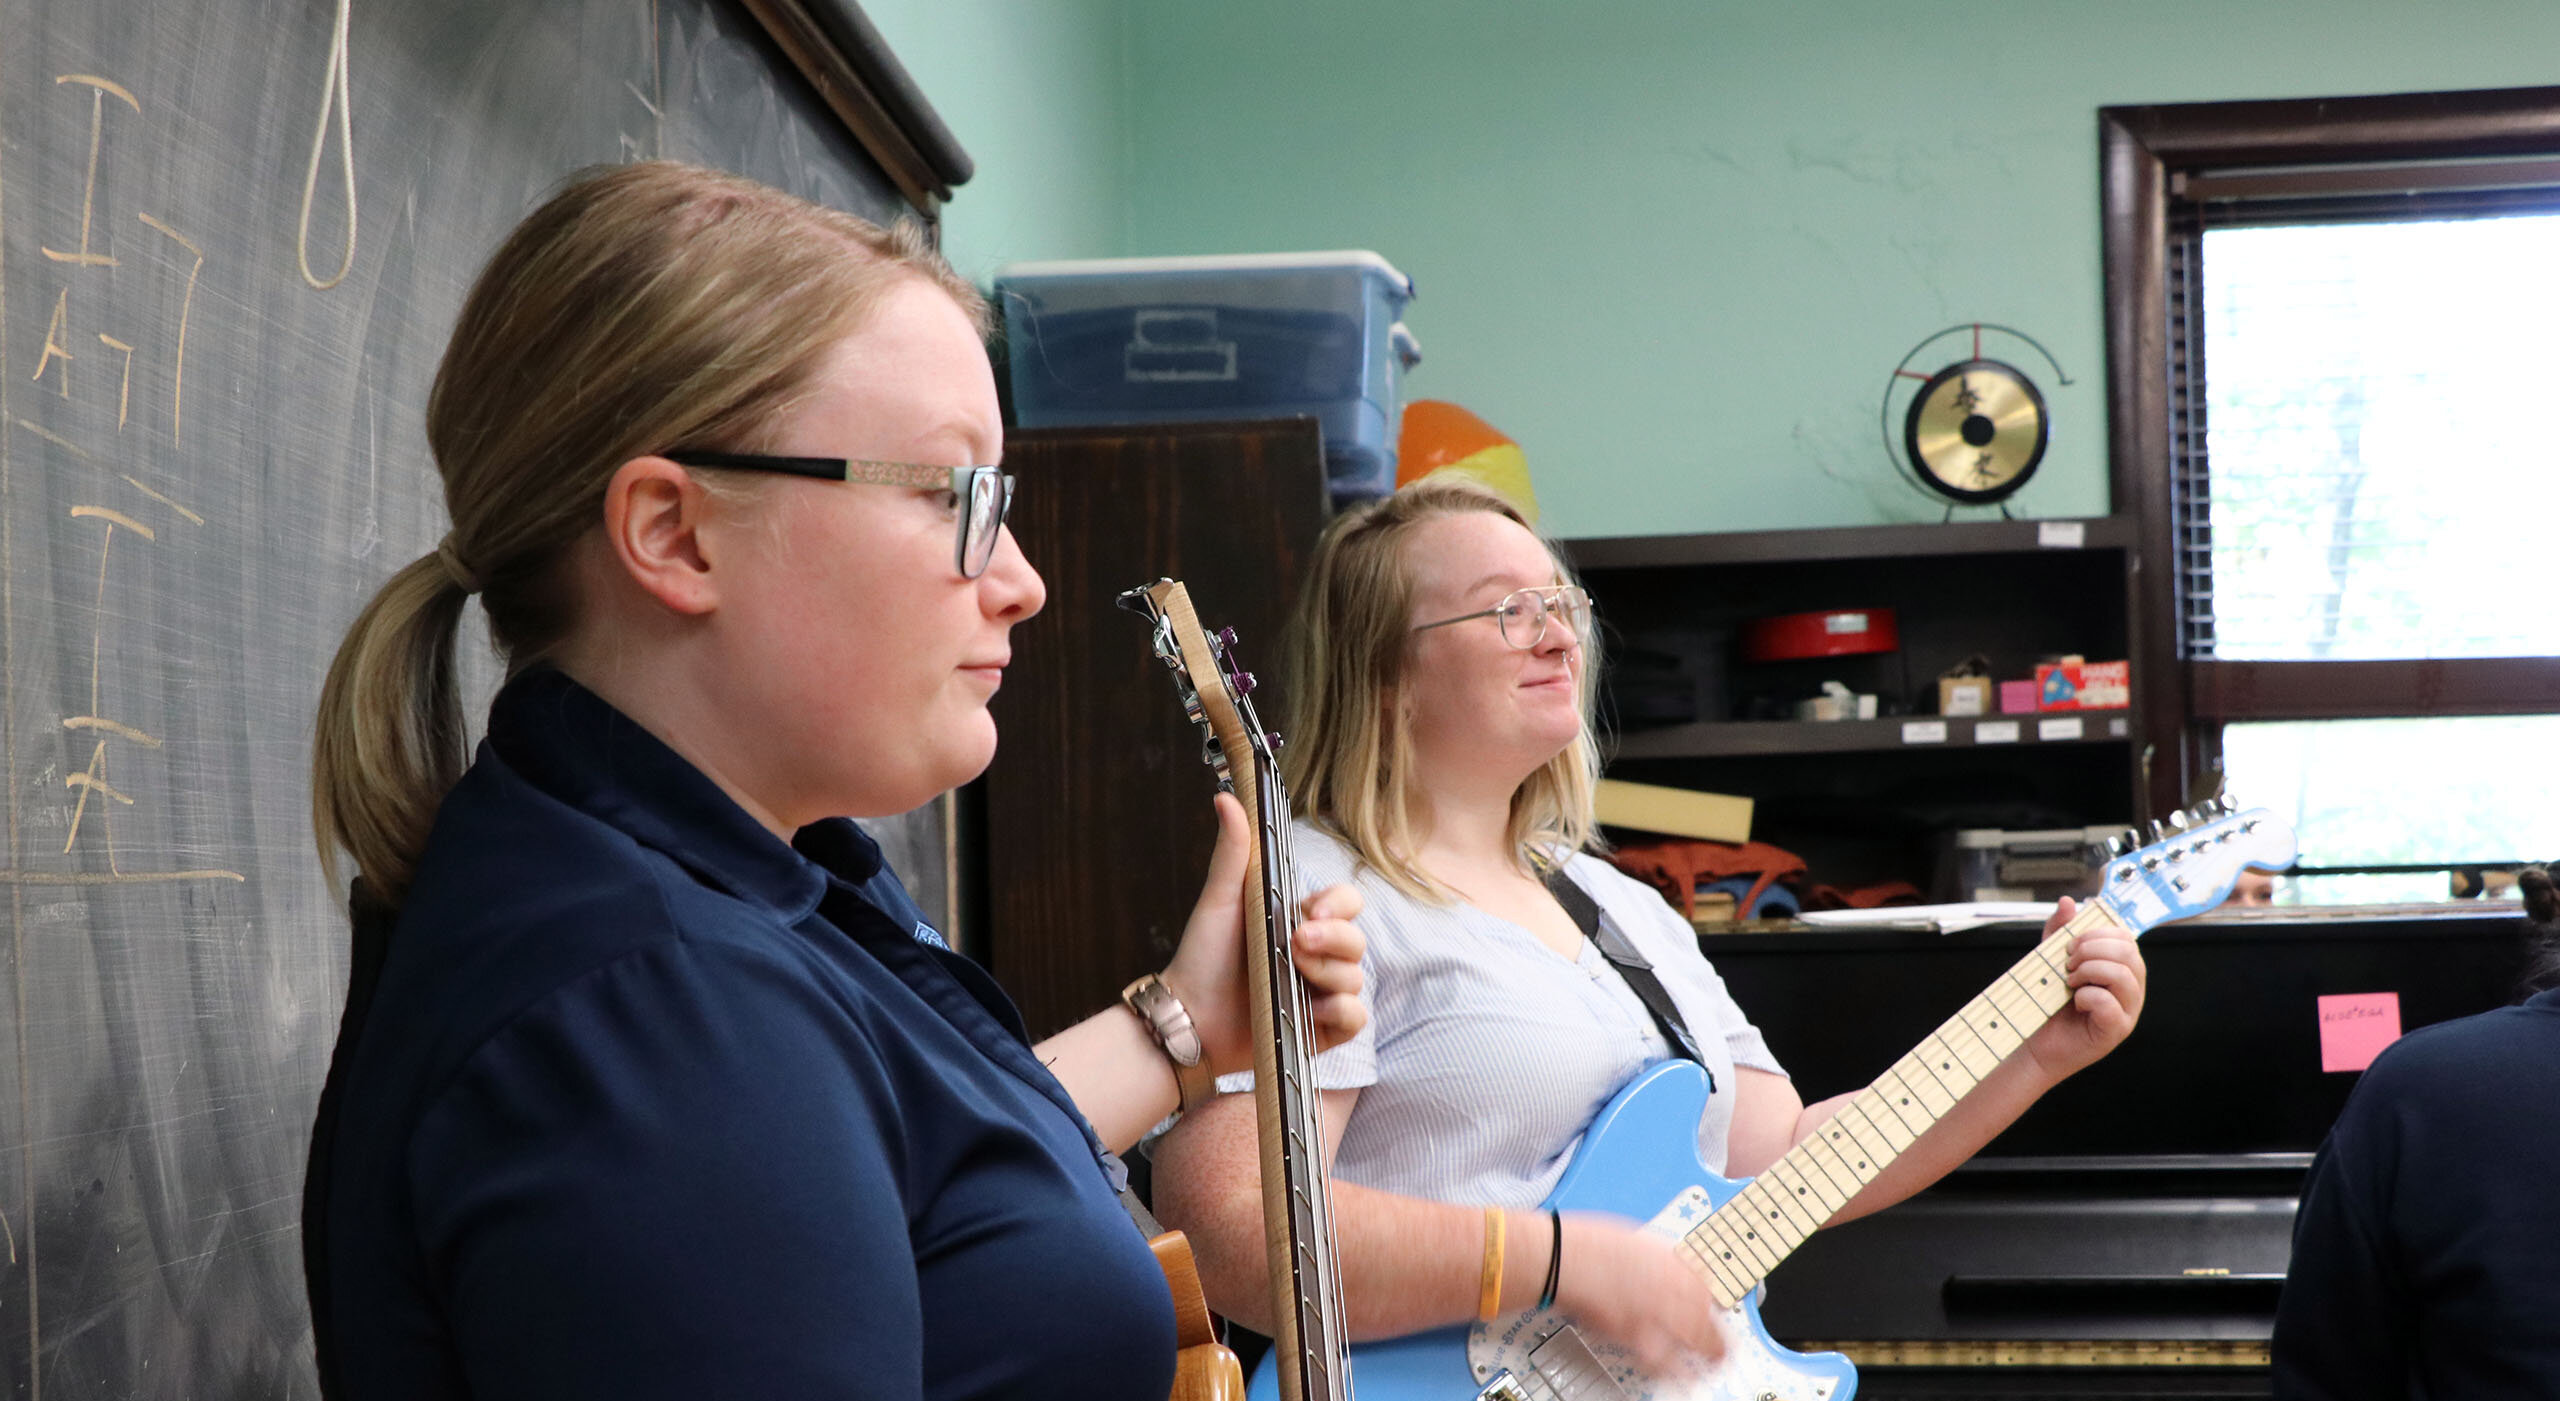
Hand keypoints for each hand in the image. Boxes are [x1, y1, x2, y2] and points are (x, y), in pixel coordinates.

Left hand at [1161, 793, 1368, 1077]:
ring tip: (1293, 977)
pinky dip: (1341, 1012)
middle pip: (1357, 939)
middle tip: (1297, 943)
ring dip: (1329, 975)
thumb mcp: (1220, 901)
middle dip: (1333, 939)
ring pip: (1357, 978)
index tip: (1312, 909)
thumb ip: (1234, 852)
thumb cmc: (1202, 957)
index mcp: (1300, 920)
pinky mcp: (1322, 1030)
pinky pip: (1356, 1018)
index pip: (1346, 902)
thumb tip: (1227, 798)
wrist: (1188, 1016)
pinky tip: (1312, 1010)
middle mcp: (1317, 955)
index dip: (1339, 903)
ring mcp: (1322, 992)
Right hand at [1550, 1214, 1726, 1372]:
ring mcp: (1653, 1313)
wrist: (1560, 1258)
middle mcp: (1669, 1287)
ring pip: (1693, 1342)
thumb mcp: (1634, 1241)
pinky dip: (1675, 1372)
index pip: (1706, 1288)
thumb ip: (1658, 1262)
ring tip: (1712, 1367)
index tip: (1713, 1312)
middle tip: (1724, 1349)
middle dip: (1718, 1337)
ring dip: (1707, 1357)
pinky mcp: (1633, 1335)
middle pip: (1705, 1318)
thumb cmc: (1586, 1243)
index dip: (1711, 1304)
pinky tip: (1681, 1378)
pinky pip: (1663, 1361)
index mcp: (1671, 1261)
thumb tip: (1666, 1272)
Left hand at [2020, 896, 2147, 1082]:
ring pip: (2123, 974)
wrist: (2033, 1040)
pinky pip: (2110, 1003)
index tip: (2070, 943)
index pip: (2125, 937)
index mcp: (2120, 968)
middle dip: (2092, 950)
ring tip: (2070, 982)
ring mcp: (2127, 1011)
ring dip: (2089, 971)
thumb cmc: (2046, 1001)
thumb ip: (2059, 931)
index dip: (2097, 932)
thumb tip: (2069, 901)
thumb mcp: (2050, 959)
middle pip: (2128, 952)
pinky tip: (2075, 1002)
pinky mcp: (2116, 1030)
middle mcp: (2131, 988)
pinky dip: (2087, 996)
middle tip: (2068, 964)